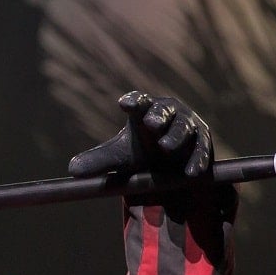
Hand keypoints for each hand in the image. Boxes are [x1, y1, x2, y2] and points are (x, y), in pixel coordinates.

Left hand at [67, 91, 212, 178]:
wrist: (171, 165)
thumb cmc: (143, 153)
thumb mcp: (120, 158)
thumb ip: (98, 162)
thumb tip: (72, 170)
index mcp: (145, 112)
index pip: (139, 102)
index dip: (134, 102)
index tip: (125, 103)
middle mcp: (168, 113)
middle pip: (163, 111)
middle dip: (158, 116)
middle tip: (151, 124)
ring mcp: (188, 125)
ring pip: (183, 129)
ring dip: (175, 137)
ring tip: (165, 148)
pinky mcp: (203, 141)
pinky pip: (201, 149)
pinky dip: (197, 159)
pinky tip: (192, 172)